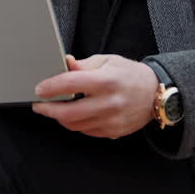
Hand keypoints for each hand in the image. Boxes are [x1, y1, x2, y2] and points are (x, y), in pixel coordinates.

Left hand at [32, 54, 159, 138]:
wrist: (156, 94)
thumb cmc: (130, 74)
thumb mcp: (107, 61)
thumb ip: (83, 65)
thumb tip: (64, 64)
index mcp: (106, 81)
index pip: (70, 84)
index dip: (50, 87)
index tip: (39, 89)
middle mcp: (109, 103)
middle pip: (69, 113)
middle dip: (48, 110)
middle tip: (39, 105)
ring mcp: (112, 120)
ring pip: (75, 125)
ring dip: (60, 118)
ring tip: (55, 108)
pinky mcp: (113, 132)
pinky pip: (86, 131)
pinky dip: (76, 123)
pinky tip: (74, 114)